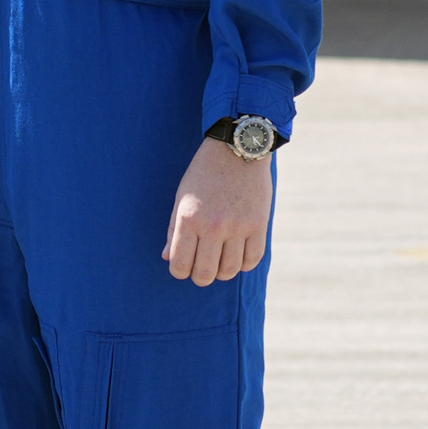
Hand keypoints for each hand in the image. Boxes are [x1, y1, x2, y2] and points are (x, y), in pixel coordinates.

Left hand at [164, 135, 271, 284]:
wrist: (236, 151)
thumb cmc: (203, 175)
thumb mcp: (181, 198)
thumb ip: (174, 230)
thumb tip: (168, 258)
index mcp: (188, 219)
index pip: (180, 263)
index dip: (179, 272)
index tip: (182, 269)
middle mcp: (213, 226)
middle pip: (205, 272)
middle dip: (200, 278)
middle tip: (200, 273)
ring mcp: (238, 226)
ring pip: (230, 270)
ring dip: (222, 273)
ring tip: (219, 266)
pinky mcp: (259, 224)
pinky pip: (253, 258)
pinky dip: (244, 265)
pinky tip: (237, 259)